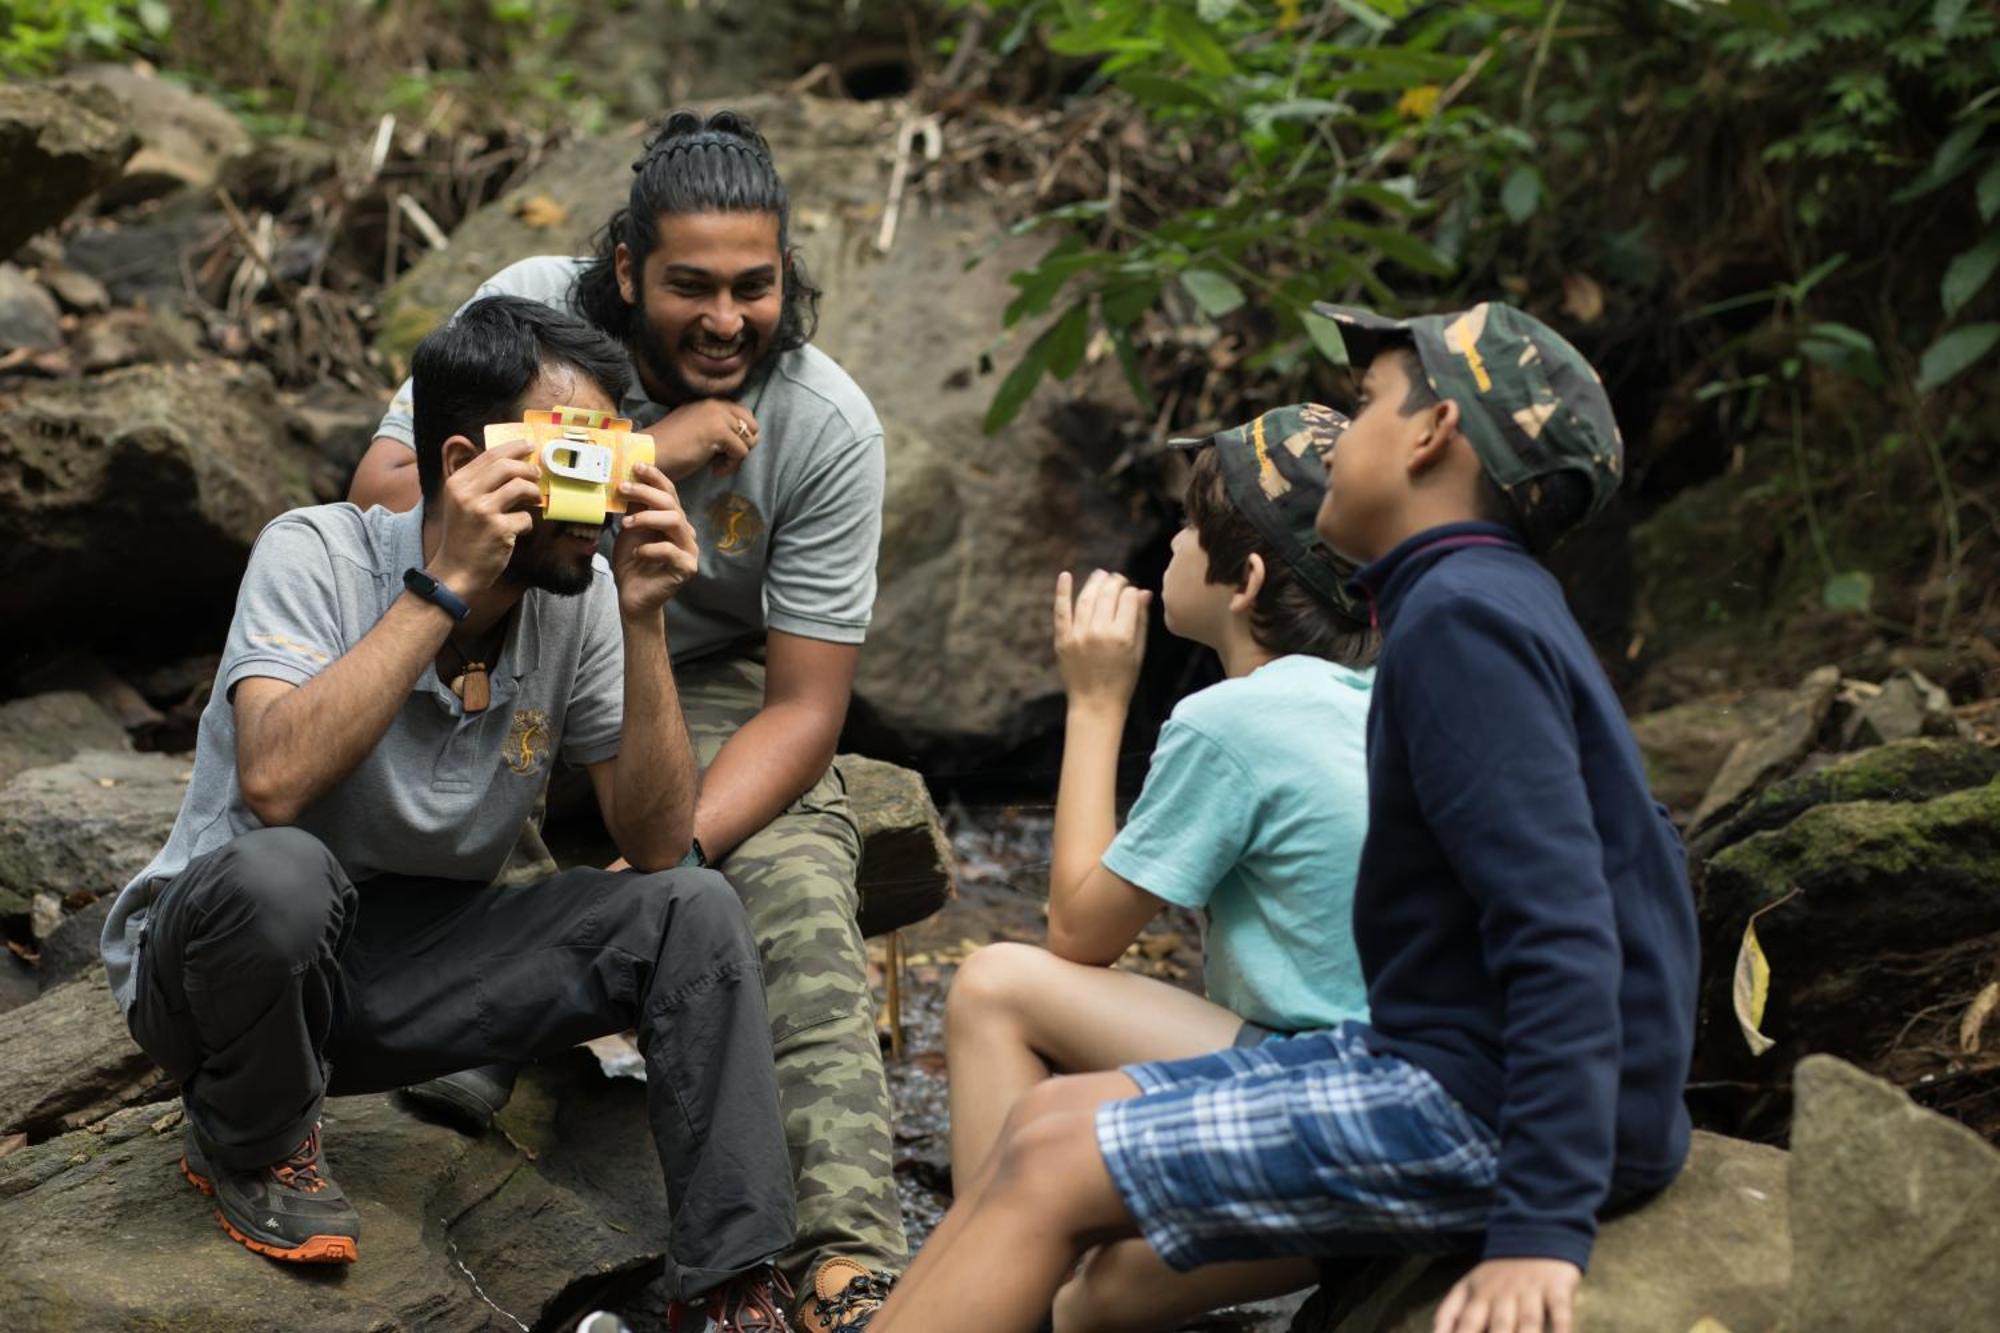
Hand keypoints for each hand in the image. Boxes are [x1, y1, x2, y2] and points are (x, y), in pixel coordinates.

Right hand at [430, 439, 539, 596]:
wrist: (456, 571)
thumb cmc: (463, 535)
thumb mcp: (459, 502)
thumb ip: (478, 481)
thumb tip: (510, 461)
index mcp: (457, 482)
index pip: (489, 455)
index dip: (514, 447)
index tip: (529, 446)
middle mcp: (467, 493)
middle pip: (506, 466)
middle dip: (528, 468)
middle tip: (538, 474)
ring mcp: (483, 511)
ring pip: (520, 487)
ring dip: (533, 493)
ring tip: (534, 500)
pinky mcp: (499, 530)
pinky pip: (525, 517)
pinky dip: (527, 523)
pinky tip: (520, 529)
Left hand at [611, 462, 701, 617]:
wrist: (633, 596)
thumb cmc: (633, 562)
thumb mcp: (630, 529)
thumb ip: (634, 507)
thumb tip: (630, 479)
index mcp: (673, 520)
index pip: (669, 492)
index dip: (655, 477)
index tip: (636, 466)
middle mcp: (685, 532)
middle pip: (672, 503)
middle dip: (646, 492)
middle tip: (622, 488)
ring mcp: (689, 550)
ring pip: (675, 521)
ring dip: (647, 517)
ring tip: (627, 524)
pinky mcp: (687, 568)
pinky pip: (670, 550)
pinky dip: (649, 548)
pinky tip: (638, 553)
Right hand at [644, 399, 758, 480]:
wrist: (651, 453)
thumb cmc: (669, 447)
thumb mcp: (696, 429)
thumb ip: (716, 427)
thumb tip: (744, 437)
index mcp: (709, 402)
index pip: (743, 414)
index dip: (740, 435)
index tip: (723, 450)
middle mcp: (716, 404)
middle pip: (752, 426)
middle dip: (743, 444)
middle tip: (725, 458)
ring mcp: (718, 416)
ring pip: (748, 440)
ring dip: (735, 458)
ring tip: (716, 466)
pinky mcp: (719, 431)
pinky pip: (741, 452)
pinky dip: (731, 466)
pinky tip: (714, 470)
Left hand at [1053, 570, 1149, 708]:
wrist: (1095, 704)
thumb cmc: (1123, 680)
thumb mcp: (1138, 652)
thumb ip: (1140, 621)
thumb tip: (1144, 592)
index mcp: (1122, 636)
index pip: (1128, 599)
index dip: (1132, 592)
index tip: (1132, 593)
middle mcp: (1099, 632)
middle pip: (1107, 595)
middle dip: (1115, 582)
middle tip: (1118, 579)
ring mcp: (1078, 635)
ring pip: (1086, 598)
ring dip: (1094, 583)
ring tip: (1100, 575)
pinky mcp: (1063, 640)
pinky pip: (1061, 611)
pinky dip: (1062, 591)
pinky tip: (1065, 575)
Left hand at [1433, 1258, 1580, 1332]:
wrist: (1535, 1234)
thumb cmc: (1498, 1273)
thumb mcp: (1468, 1285)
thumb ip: (1450, 1313)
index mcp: (1477, 1295)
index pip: (1463, 1322)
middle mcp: (1502, 1295)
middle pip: (1498, 1328)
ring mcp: (1530, 1292)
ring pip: (1528, 1323)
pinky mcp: (1556, 1288)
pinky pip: (1560, 1311)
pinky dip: (1561, 1327)